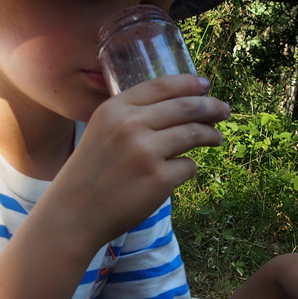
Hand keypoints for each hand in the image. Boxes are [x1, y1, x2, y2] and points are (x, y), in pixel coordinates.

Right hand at [46, 74, 228, 247]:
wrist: (73, 214)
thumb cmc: (90, 174)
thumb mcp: (101, 131)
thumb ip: (131, 116)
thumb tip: (180, 106)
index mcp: (115, 109)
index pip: (161, 86)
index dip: (188, 84)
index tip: (205, 85)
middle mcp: (131, 125)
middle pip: (186, 107)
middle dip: (211, 107)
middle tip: (224, 110)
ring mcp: (147, 152)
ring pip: (194, 134)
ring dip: (211, 135)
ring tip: (216, 138)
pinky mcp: (160, 180)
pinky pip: (188, 166)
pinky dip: (188, 168)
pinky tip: (178, 173)